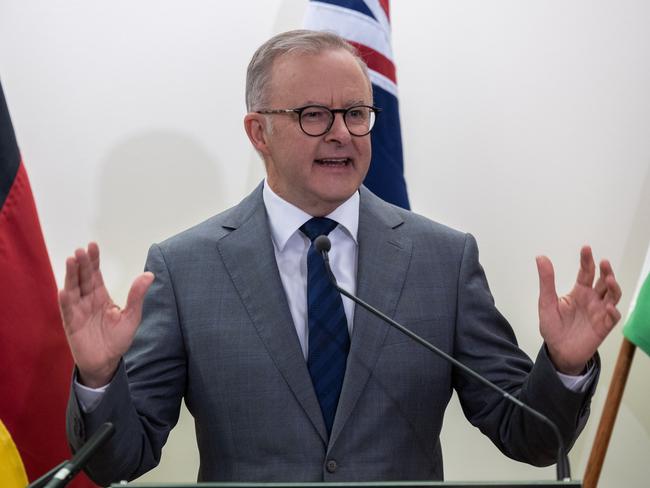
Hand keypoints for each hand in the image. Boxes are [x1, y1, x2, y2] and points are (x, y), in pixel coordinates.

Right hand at [58, 242, 153, 387]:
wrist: (107, 361)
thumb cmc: (118, 338)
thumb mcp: (132, 316)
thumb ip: (137, 296)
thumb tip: (149, 274)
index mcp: (101, 295)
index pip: (96, 273)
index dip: (94, 260)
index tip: (93, 245)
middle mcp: (87, 299)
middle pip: (83, 278)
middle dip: (82, 263)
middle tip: (80, 250)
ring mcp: (78, 310)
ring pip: (73, 289)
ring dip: (71, 275)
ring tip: (70, 260)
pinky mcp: (71, 324)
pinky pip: (67, 311)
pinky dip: (66, 301)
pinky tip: (64, 290)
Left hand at [536, 246, 621, 374]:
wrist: (558, 351)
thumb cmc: (553, 326)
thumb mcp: (546, 302)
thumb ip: (546, 281)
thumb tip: (540, 257)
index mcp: (579, 292)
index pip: (586, 272)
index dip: (587, 260)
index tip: (586, 248)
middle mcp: (592, 299)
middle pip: (603, 281)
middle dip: (605, 271)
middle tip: (603, 262)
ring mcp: (599, 312)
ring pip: (612, 296)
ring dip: (613, 287)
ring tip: (609, 280)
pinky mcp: (603, 327)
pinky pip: (612, 317)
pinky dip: (613, 311)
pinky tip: (609, 306)